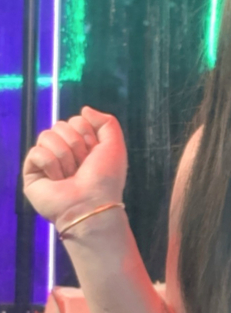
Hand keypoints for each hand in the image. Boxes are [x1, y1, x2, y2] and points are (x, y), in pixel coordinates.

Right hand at [22, 107, 127, 231]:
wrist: (92, 203)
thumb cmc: (106, 178)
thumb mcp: (114, 145)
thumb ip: (106, 122)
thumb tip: (84, 109)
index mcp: (81, 145)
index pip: (76, 120)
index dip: (87, 134)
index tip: (94, 153)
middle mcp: (63, 151)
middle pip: (60, 125)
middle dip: (76, 144)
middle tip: (82, 166)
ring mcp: (46, 161)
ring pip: (47, 135)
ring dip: (64, 156)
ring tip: (70, 175)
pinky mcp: (32, 173)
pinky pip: (36, 152)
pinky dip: (51, 164)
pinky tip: (58, 180)